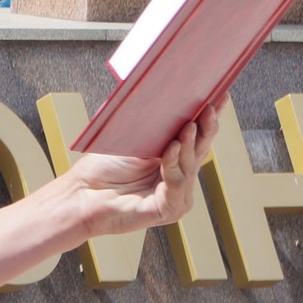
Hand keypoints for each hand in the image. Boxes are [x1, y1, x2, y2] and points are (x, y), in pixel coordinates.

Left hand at [57, 106, 218, 232]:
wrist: (81, 194)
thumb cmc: (101, 168)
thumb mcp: (132, 140)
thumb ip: (153, 126)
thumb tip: (168, 93)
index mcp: (173, 161)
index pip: (196, 137)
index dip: (208, 118)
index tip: (220, 95)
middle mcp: (180, 178)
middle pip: (199, 150)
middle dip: (206, 127)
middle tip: (211, 105)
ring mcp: (177, 195)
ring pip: (189, 165)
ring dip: (189, 143)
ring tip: (189, 124)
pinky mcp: (170, 209)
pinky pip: (177, 182)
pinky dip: (173, 163)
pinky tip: (171, 147)